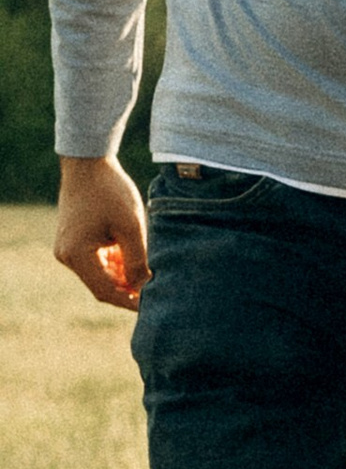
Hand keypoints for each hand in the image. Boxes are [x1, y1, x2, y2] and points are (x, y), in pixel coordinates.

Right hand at [54, 156, 150, 311]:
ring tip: (147, 268)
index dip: (130, 301)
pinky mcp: (72, 242)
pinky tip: (132, 256)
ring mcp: (66, 249)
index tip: (152, 305)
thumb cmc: (111, 192)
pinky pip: (95, 262)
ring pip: (99, 274)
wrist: (88, 163)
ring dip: (122, 275)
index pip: (105, 291)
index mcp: (76, 254)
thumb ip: (136, 260)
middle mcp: (66, 256)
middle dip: (128, 289)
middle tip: (155, 290)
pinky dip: (114, 263)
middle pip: (101, 286)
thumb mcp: (131, 227)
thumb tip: (143, 289)